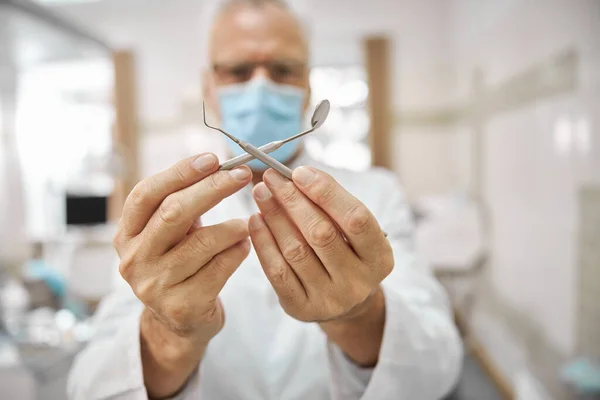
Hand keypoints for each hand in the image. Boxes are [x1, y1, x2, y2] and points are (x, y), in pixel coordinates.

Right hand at [113, 153, 252, 397]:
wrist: (179, 322)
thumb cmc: (180, 265)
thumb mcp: (170, 235)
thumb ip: (181, 204)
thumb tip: (217, 165)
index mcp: (127, 235)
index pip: (146, 194)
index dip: (180, 172)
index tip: (212, 158)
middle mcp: (134, 260)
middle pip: (174, 212)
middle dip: (212, 189)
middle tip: (242, 175)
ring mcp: (155, 286)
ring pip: (202, 242)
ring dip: (232, 226)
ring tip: (247, 222)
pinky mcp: (182, 306)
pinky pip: (219, 268)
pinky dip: (238, 251)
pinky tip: (246, 245)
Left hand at [248, 167, 393, 323]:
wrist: (345, 303)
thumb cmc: (348, 253)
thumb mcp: (354, 232)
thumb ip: (334, 205)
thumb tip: (298, 175)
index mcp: (379, 258)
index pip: (355, 218)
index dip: (326, 192)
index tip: (299, 172)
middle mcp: (358, 282)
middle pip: (321, 233)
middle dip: (292, 200)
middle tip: (271, 178)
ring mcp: (330, 299)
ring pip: (295, 250)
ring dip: (274, 216)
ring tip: (261, 194)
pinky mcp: (301, 308)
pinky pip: (277, 271)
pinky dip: (263, 242)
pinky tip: (256, 221)